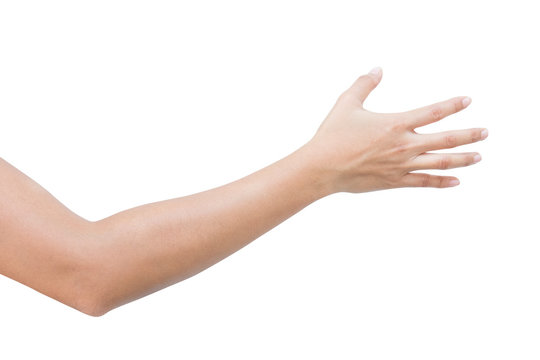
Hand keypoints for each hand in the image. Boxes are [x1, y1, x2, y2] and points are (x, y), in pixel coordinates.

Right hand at [305, 67, 487, 193]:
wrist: (322, 168)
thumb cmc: (332, 136)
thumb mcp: (346, 104)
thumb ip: (364, 84)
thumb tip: (377, 69)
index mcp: (395, 124)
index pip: (433, 112)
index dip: (453, 105)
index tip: (467, 101)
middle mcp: (404, 145)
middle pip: (447, 139)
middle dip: (469, 135)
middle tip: (486, 133)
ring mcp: (401, 166)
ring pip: (440, 162)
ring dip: (463, 159)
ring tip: (479, 156)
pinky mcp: (395, 182)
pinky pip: (424, 183)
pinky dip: (442, 182)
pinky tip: (456, 181)